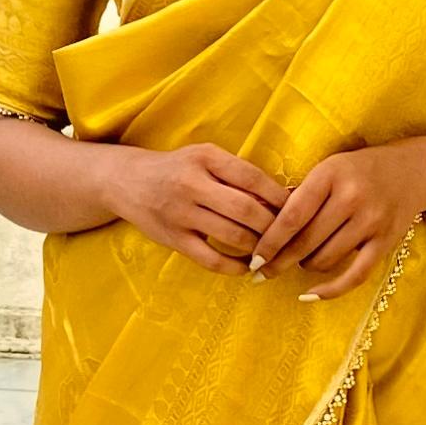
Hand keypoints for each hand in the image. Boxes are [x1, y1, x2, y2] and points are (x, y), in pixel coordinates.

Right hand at [104, 141, 287, 271]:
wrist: (127, 181)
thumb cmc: (178, 168)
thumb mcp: (205, 157)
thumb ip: (238, 173)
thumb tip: (283, 197)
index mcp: (206, 158)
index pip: (252, 178)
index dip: (279, 196)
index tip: (297, 208)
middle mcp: (192, 184)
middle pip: (246, 210)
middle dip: (273, 225)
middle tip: (289, 235)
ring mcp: (181, 213)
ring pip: (232, 236)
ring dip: (258, 247)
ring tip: (271, 250)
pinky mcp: (173, 239)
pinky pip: (210, 259)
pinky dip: (234, 266)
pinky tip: (247, 267)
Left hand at [249, 142, 425, 302]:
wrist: (412, 171)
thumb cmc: (358, 171)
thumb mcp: (328, 169)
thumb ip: (300, 195)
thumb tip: (262, 228)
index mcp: (330, 175)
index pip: (292, 216)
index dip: (270, 242)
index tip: (254, 260)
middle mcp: (352, 197)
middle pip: (306, 242)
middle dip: (280, 262)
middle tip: (263, 272)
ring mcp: (371, 221)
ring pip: (325, 259)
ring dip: (306, 266)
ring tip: (301, 260)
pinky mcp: (386, 241)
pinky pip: (355, 275)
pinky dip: (330, 290)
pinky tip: (310, 295)